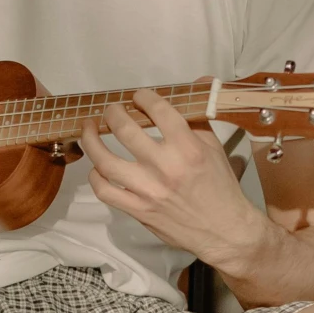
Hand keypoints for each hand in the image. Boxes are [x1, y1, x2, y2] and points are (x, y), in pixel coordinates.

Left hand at [80, 89, 271, 275]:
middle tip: (112, 110)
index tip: (138, 97)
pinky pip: (105, 192)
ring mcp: (149, 191)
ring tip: (89, 129)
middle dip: (113, 113)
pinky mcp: (139, 211)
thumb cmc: (220, 187)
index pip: (158, 110)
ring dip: (91, 141)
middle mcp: (166, 167)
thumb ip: (200, 115)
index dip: (143, 97)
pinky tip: (97, 167)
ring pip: (106, 161)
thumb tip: (201, 82)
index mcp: (188, 148)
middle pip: (125, 130)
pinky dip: (95, 177)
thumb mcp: (215, 147)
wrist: (224, 230)